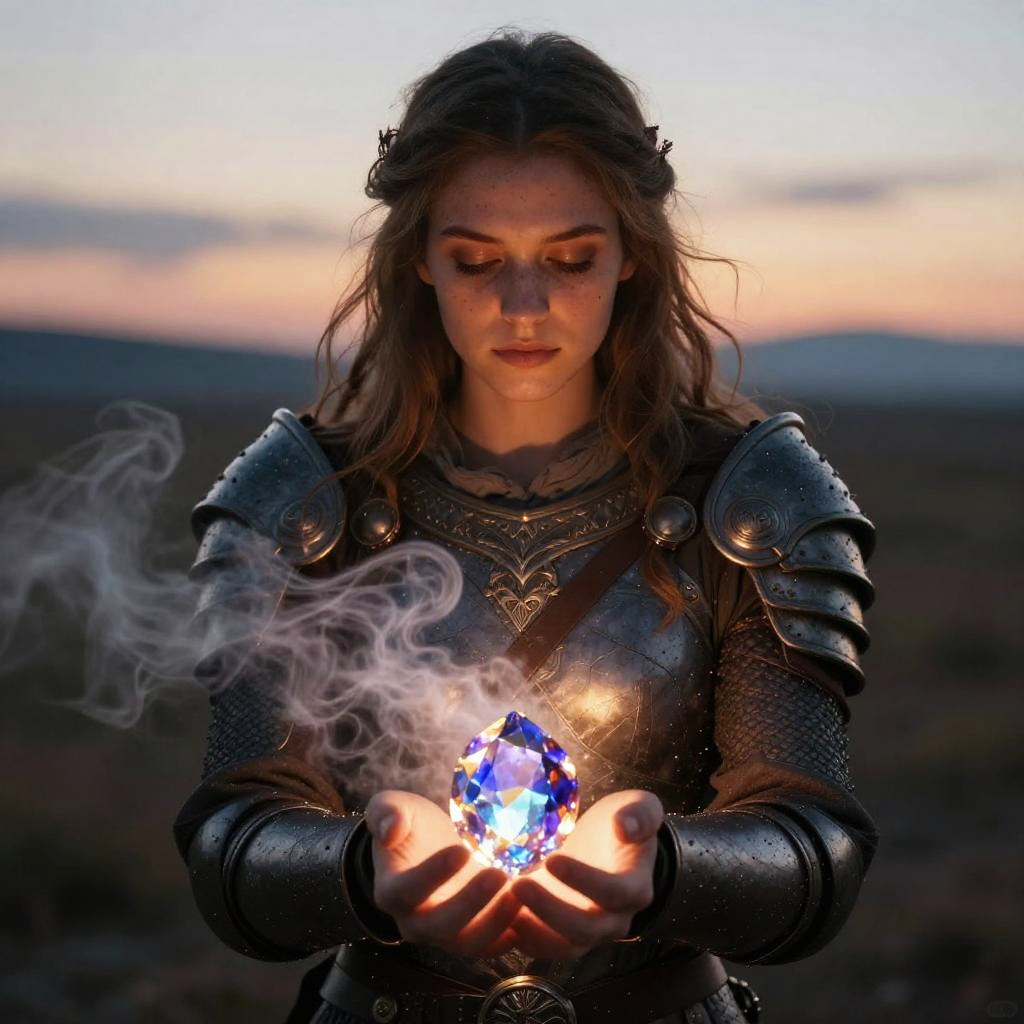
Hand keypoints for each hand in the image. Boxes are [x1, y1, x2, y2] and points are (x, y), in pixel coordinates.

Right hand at [365, 790, 517, 957]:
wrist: (430, 850)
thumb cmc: (411, 827)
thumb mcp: (394, 808)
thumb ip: (385, 812)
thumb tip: (389, 829)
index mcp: (392, 892)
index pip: (408, 891)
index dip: (433, 874)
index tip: (461, 850)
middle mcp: (416, 923)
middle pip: (442, 925)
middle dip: (472, 902)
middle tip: (499, 873)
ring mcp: (446, 936)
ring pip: (470, 943)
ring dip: (496, 921)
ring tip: (520, 891)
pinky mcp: (473, 937)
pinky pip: (493, 946)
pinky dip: (512, 932)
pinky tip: (530, 907)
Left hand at [510, 789, 663, 959]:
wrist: (610, 847)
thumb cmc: (622, 823)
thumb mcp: (640, 807)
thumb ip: (641, 814)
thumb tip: (625, 826)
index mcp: (635, 888)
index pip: (613, 892)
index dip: (583, 880)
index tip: (552, 859)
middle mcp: (614, 919)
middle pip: (585, 928)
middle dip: (549, 909)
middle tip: (517, 884)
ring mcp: (588, 933)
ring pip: (563, 946)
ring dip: (532, 929)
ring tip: (503, 901)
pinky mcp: (563, 936)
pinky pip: (544, 948)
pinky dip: (521, 938)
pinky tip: (499, 914)